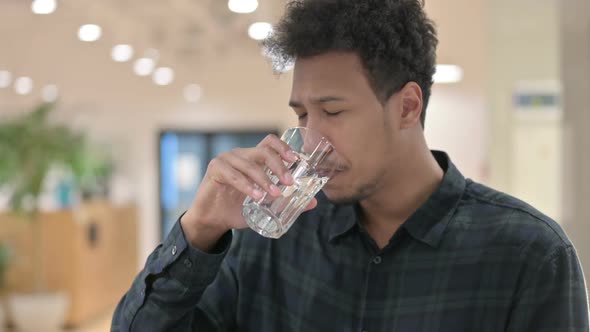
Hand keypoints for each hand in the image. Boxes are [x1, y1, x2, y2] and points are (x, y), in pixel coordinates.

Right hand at [180, 134, 317, 250]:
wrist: (213, 220)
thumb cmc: (238, 209)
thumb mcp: (265, 206)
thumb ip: (286, 201)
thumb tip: (313, 202)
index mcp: (253, 158)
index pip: (270, 142)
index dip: (283, 147)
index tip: (296, 160)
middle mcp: (241, 155)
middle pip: (264, 151)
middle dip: (279, 166)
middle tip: (289, 183)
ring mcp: (227, 159)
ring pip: (250, 164)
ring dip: (264, 180)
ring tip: (275, 194)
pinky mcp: (215, 168)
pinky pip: (233, 174)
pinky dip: (247, 185)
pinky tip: (256, 196)